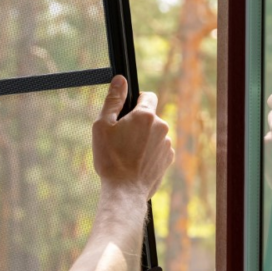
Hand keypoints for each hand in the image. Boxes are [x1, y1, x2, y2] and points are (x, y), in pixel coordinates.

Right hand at [92, 75, 173, 198]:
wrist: (124, 191)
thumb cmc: (111, 158)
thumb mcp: (103, 126)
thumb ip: (113, 100)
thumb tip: (120, 79)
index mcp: (145, 116)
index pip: (148, 96)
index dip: (136, 101)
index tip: (127, 112)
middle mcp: (161, 127)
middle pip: (150, 117)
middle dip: (137, 124)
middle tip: (121, 139)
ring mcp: (167, 145)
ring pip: (154, 134)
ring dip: (144, 139)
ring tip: (127, 154)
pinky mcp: (168, 160)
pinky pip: (158, 149)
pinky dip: (149, 153)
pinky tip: (136, 163)